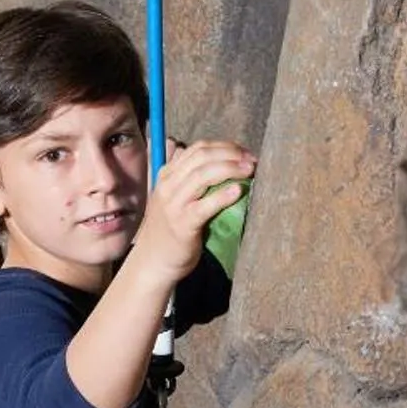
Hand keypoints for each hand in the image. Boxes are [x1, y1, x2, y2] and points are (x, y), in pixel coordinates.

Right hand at [127, 139, 254, 283]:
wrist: (154, 261)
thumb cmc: (173, 229)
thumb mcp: (178, 198)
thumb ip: (194, 180)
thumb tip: (227, 165)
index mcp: (168, 174)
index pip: (198, 149)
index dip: (225, 146)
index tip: (246, 153)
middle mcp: (168, 185)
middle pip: (202, 157)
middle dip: (231, 154)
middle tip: (252, 161)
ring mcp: (173, 204)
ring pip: (202, 175)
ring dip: (230, 169)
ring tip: (249, 171)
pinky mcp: (182, 224)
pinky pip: (203, 206)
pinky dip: (222, 196)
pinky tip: (237, 191)